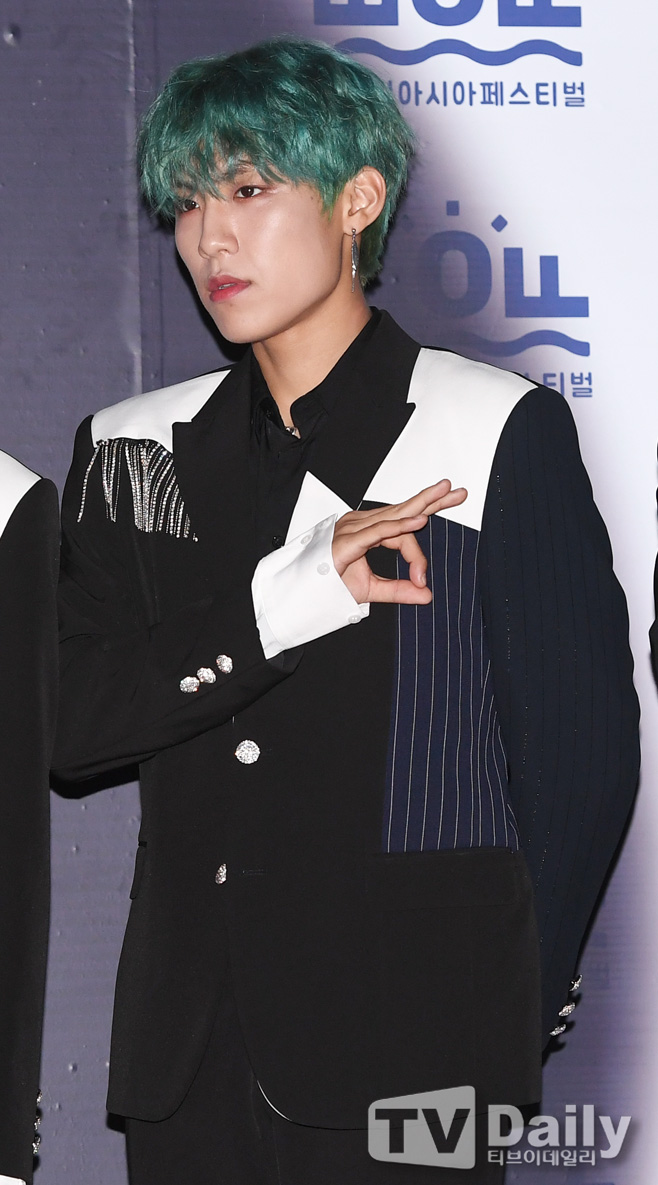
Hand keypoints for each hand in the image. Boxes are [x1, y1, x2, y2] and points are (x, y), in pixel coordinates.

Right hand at [332, 480, 466, 604]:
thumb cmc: (329, 585)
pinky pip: (379, 531)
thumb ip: (399, 590)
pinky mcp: (348, 541)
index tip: (423, 578)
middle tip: (455, 491)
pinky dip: (400, 526)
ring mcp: (353, 529)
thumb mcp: (372, 589)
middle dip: (431, 500)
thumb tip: (426, 595)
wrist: (302, 595)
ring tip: (444, 493)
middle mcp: (361, 525)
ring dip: (421, 504)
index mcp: (367, 531)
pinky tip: (420, 521)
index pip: (401, 532)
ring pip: (394, 516)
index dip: (417, 555)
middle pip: (403, 509)